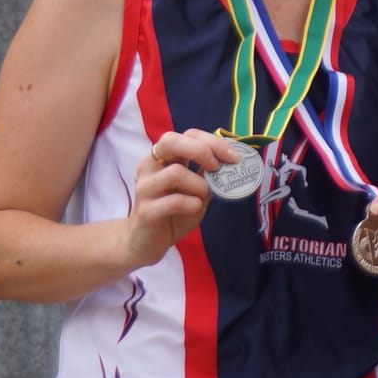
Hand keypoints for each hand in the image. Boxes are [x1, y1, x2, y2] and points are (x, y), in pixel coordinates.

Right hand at [128, 129, 240, 266]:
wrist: (145, 243)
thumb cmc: (172, 212)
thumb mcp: (195, 190)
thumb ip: (207, 175)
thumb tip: (233, 163)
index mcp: (163, 157)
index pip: (187, 135)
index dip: (213, 142)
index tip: (233, 157)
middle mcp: (149, 167)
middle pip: (171, 142)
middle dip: (201, 151)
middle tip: (217, 168)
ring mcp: (144, 188)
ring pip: (175, 173)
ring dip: (199, 185)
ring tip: (205, 196)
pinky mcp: (145, 211)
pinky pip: (173, 201)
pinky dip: (191, 203)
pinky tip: (196, 207)